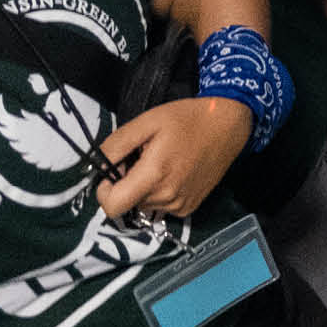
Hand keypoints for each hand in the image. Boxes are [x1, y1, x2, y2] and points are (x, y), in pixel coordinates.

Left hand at [96, 94, 251, 218]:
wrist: (228, 126)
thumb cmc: (186, 119)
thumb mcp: (147, 121)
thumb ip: (117, 144)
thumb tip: (98, 165)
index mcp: (154, 176)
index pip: (112, 207)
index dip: (104, 190)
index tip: (114, 170)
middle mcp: (166, 198)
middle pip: (127, 203)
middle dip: (127, 183)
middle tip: (142, 157)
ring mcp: (180, 206)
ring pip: (143, 205)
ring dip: (144, 188)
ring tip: (161, 161)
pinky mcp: (190, 208)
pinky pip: (161, 206)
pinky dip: (160, 192)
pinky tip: (174, 171)